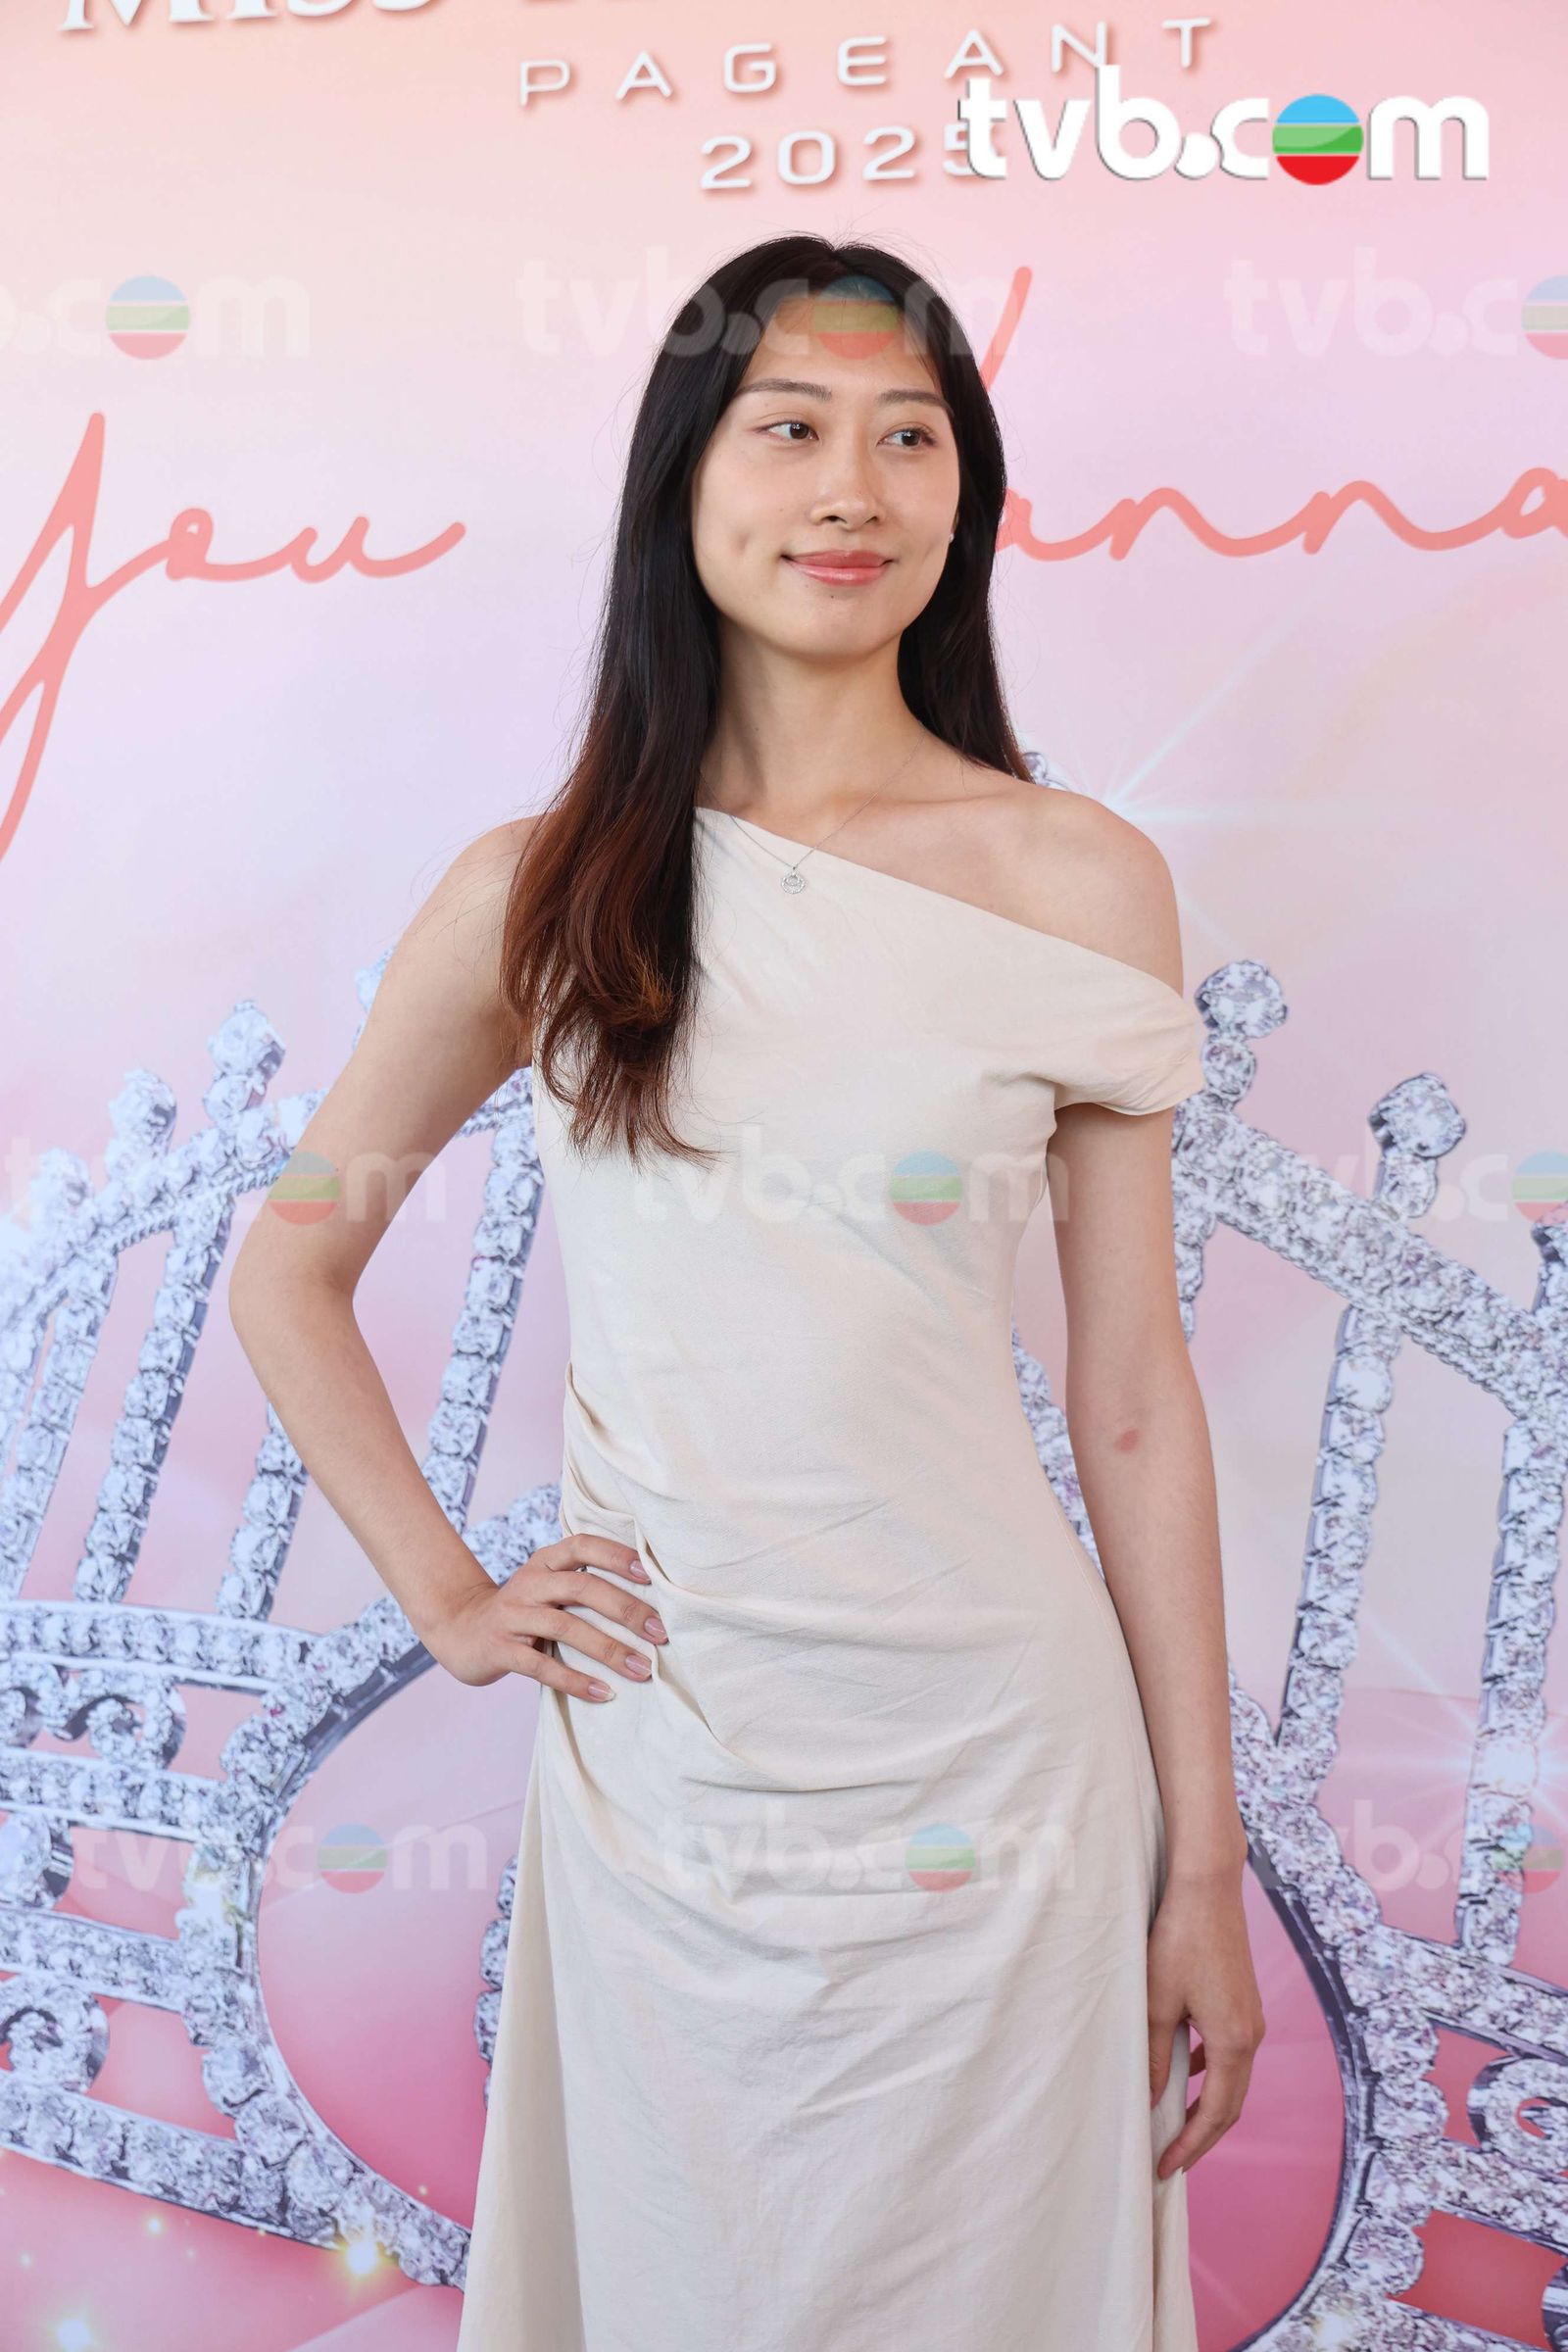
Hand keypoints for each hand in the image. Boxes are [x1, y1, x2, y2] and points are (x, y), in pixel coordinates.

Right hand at [421, 1534, 666, 1700]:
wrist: (460, 1631)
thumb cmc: (522, 1611)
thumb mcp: (547, 1587)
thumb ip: (583, 1585)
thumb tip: (649, 1602)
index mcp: (545, 1562)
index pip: (583, 1546)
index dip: (617, 1556)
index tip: (652, 1576)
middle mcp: (528, 1582)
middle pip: (582, 1588)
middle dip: (626, 1609)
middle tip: (660, 1632)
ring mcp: (512, 1615)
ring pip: (566, 1627)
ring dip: (609, 1649)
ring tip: (642, 1668)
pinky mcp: (501, 1649)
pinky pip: (542, 1666)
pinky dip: (575, 1680)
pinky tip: (603, 1693)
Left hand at [1147, 1868, 1264, 2177]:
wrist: (1207, 1887)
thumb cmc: (1178, 1939)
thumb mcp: (1157, 2000)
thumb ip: (1155, 2053)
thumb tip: (1152, 2098)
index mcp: (1233, 2041)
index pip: (1215, 2113)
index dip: (1191, 2145)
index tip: (1164, 2167)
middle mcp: (1250, 2035)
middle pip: (1230, 2104)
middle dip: (1200, 2136)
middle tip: (1170, 2159)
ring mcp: (1250, 2017)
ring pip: (1231, 2078)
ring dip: (1206, 2105)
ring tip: (1174, 2124)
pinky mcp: (1243, 2001)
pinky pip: (1230, 2052)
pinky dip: (1209, 2072)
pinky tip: (1185, 2068)